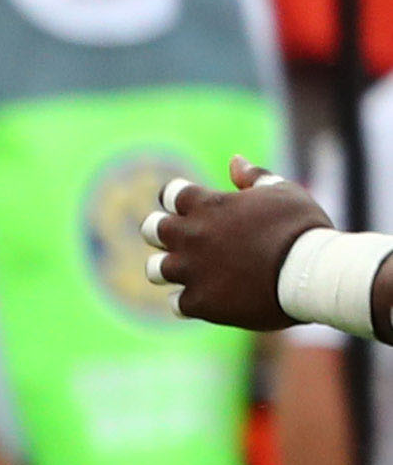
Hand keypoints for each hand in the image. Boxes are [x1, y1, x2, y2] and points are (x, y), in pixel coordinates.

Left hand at [145, 157, 334, 331]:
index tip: (189, 206)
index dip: (177, 199)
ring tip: (190, 271)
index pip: (171, 194)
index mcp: (208, 205)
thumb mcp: (283, 192)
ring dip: (169, 268)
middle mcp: (191, 236)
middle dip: (161, 232)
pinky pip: (175, 303)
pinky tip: (207, 298)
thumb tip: (235, 161)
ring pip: (155, 269)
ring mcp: (191, 270)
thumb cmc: (302, 228)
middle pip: (151, 229)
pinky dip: (188, 301)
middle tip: (184, 239)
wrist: (312, 273)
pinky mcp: (199, 302)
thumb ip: (254, 177)